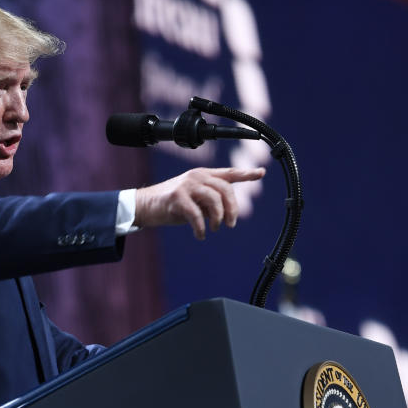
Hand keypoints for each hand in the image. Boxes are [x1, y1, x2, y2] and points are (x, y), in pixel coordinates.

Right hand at [134, 167, 265, 239]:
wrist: (145, 205)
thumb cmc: (172, 204)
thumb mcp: (196, 200)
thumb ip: (212, 202)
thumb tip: (226, 214)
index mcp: (204, 175)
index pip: (229, 173)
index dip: (246, 173)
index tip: (262, 172)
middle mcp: (197, 176)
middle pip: (225, 188)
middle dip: (232, 208)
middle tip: (231, 224)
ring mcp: (186, 185)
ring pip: (213, 199)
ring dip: (218, 217)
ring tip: (213, 228)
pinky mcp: (176, 197)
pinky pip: (196, 214)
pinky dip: (200, 227)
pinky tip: (200, 235)